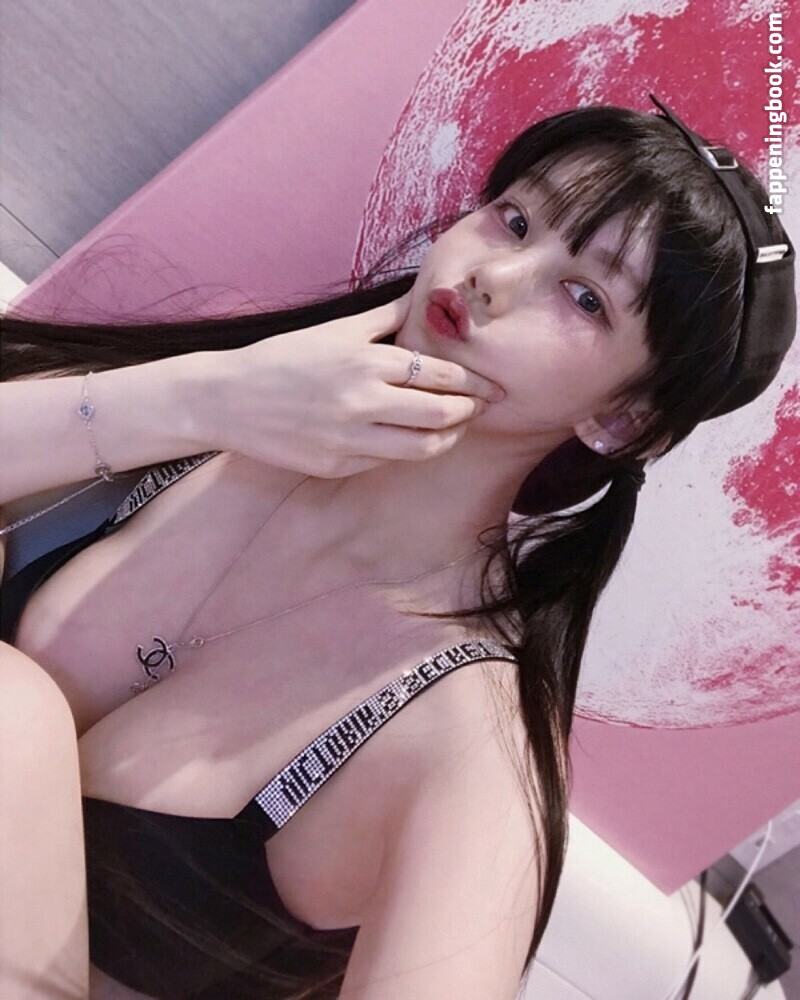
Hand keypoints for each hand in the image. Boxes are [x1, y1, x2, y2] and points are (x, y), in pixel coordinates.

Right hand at [202, 292, 505, 476]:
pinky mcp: (336, 466)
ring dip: (447, 438)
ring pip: (422, 448)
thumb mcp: (335, 330)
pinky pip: (386, 462)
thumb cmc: (282, 358)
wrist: (227, 398)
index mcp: (366, 361)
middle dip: (470, 411)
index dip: (473, 382)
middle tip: (480, 407)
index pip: (441, 374)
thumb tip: (425, 298)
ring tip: (454, 428)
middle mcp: (363, 402)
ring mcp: (349, 439)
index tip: (490, 385)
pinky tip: (411, 439)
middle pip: (441, 414)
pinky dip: (406, 450)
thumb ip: (386, 318)